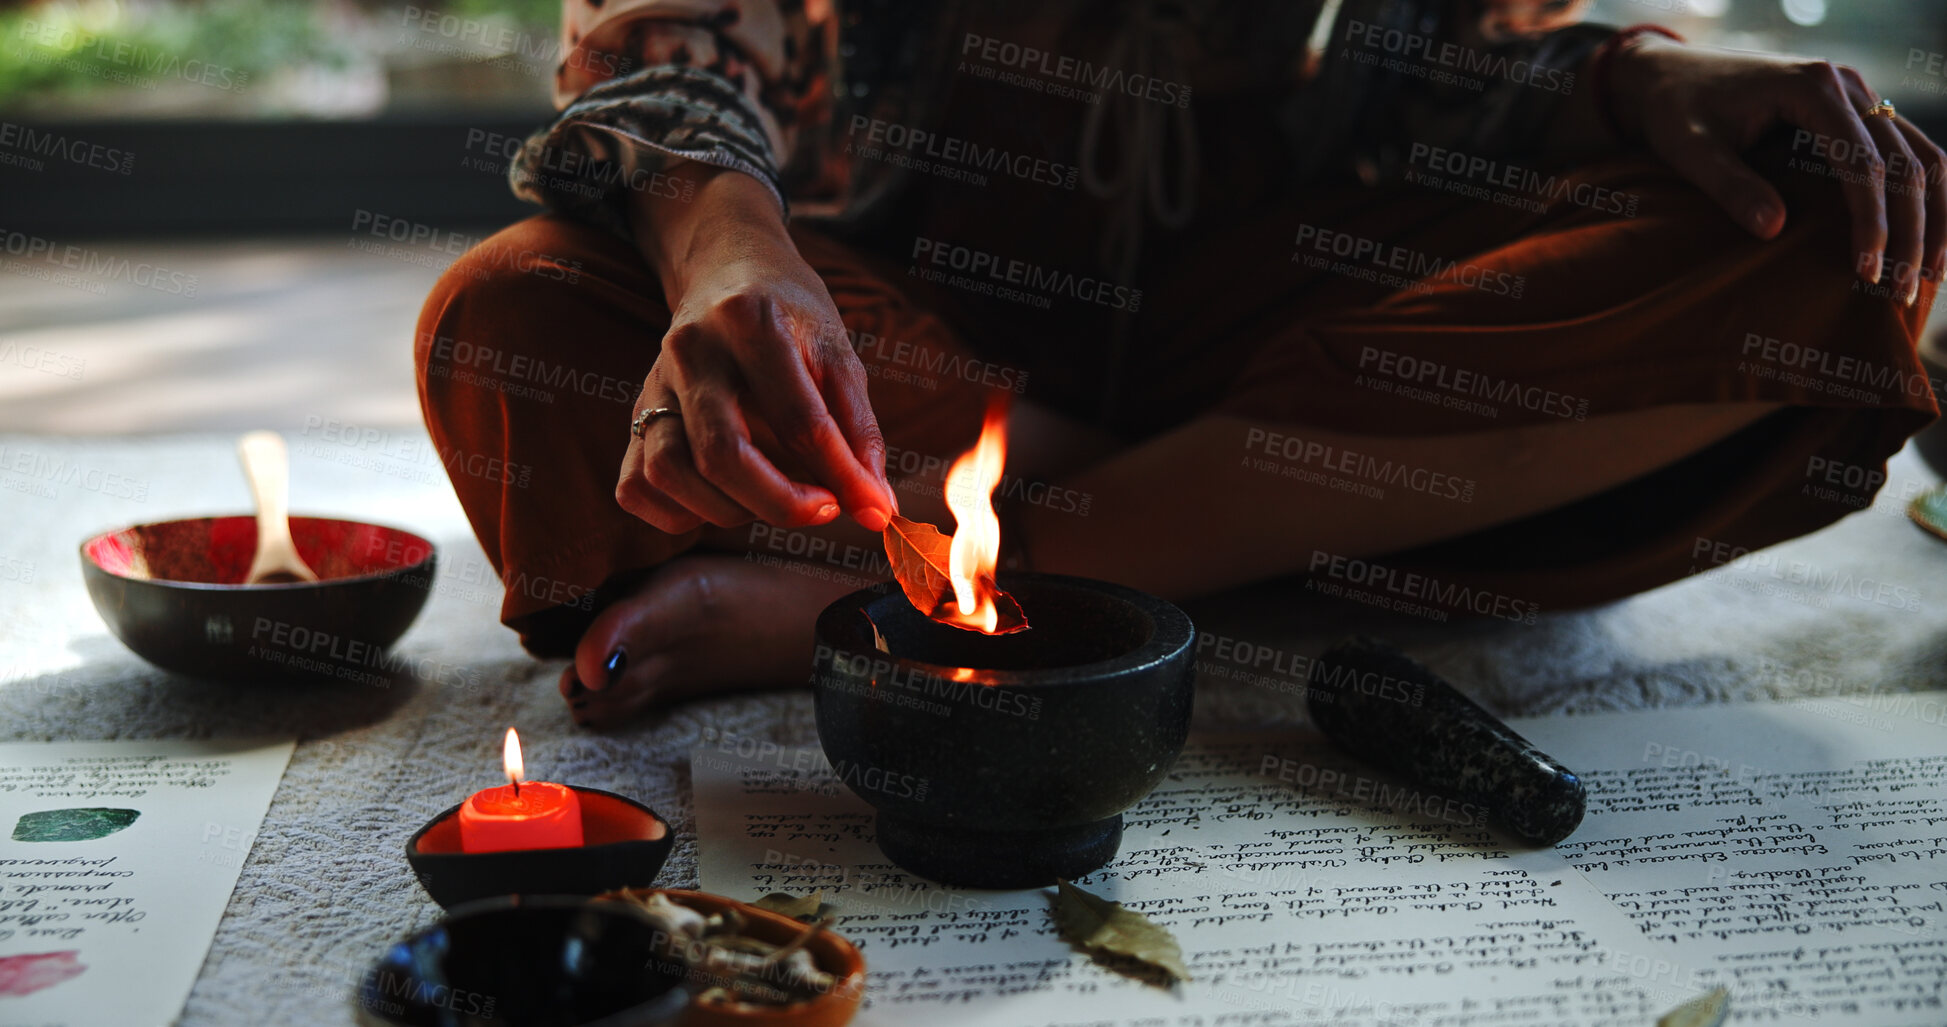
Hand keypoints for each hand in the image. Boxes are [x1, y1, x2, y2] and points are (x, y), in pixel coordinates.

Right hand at [618, 167, 893, 533]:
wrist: (727, 270)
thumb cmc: (791, 317)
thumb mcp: (838, 355)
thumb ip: (860, 432)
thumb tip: (876, 510)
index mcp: (750, 321)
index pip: (797, 419)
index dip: (840, 476)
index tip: (871, 510)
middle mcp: (691, 349)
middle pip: (721, 454)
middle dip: (780, 504)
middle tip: (822, 510)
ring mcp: (652, 381)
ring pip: (668, 472)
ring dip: (728, 511)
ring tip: (770, 499)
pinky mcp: (634, 411)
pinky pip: (637, 485)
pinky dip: (678, 512)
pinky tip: (722, 499)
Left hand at [1610, 35, 1945, 305]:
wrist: (1670, 75)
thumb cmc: (1676, 110)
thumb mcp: (1689, 149)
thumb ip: (1729, 185)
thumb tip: (1773, 230)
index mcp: (1811, 88)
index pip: (1862, 163)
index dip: (1872, 221)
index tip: (1866, 272)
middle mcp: (1847, 85)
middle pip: (1906, 161)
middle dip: (1911, 230)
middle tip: (1902, 293)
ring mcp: (1858, 95)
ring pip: (1922, 155)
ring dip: (1934, 216)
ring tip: (1928, 277)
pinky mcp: (1856, 111)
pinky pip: (1907, 152)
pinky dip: (1924, 196)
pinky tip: (1925, 241)